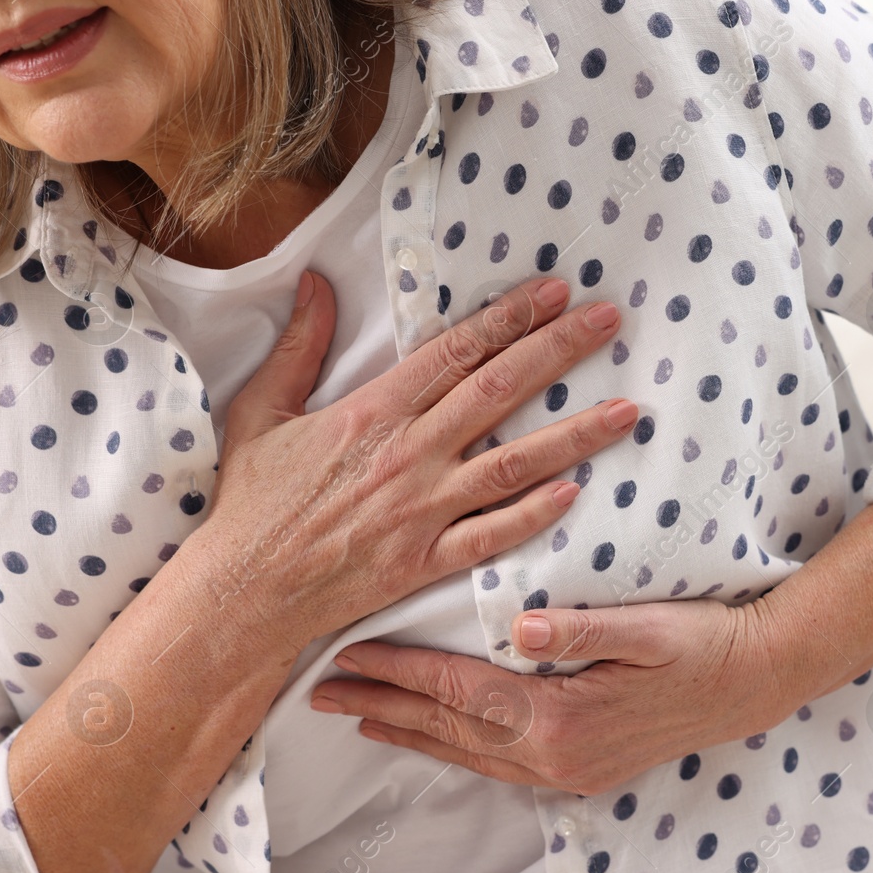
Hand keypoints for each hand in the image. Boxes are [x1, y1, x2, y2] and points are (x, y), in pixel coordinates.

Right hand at [191, 271, 635, 656]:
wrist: (244, 591)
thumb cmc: (253, 503)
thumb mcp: (261, 411)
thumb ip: (298, 346)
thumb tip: (314, 281)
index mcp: (373, 411)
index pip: (456, 351)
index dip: (510, 317)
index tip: (554, 292)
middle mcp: (408, 454)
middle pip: (499, 390)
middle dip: (559, 351)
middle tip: (609, 320)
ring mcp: (423, 509)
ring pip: (514, 462)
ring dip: (576, 435)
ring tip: (628, 411)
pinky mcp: (427, 560)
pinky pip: (492, 534)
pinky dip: (535, 515)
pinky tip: (576, 493)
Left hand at [309, 599, 790, 793]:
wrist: (756, 684)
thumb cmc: (704, 644)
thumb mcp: (647, 627)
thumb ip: (580, 629)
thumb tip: (517, 627)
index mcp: (561, 719)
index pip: (460, 691)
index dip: (401, 672)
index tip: (348, 656)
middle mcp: (555, 758)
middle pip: (449, 730)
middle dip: (383, 709)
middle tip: (320, 694)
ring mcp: (567, 773)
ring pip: (467, 755)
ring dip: (410, 734)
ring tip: (360, 718)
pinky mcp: (580, 773)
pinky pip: (496, 765)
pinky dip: (453, 749)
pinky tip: (435, 738)